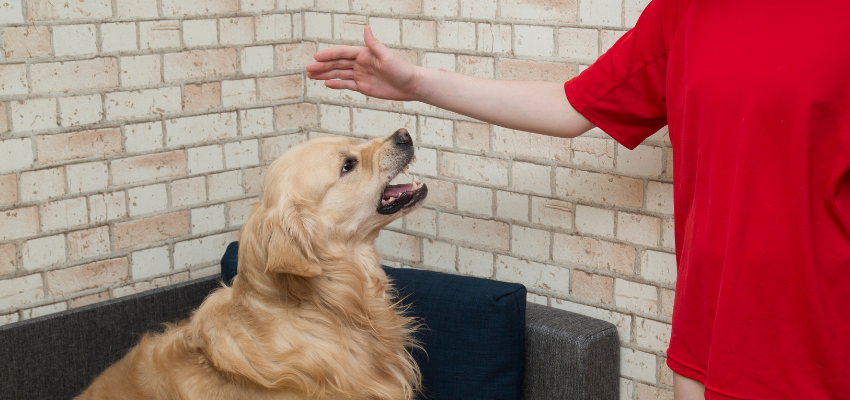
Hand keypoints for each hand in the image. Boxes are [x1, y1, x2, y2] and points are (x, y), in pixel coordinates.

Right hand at [306, 26, 420, 100]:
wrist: (410, 85)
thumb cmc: (402, 69)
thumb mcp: (387, 56)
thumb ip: (373, 44)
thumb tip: (366, 28)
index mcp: (365, 54)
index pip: (343, 53)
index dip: (329, 55)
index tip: (317, 57)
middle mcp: (361, 63)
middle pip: (337, 64)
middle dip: (322, 66)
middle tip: (308, 69)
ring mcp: (361, 75)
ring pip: (339, 74)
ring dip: (325, 74)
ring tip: (312, 75)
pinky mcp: (363, 87)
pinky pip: (347, 84)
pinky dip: (336, 84)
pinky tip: (326, 83)